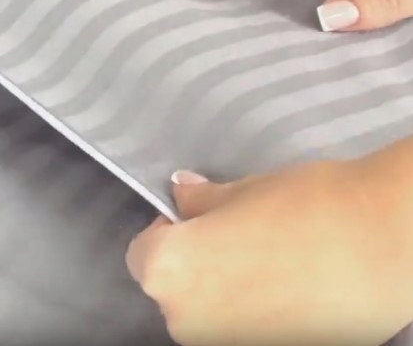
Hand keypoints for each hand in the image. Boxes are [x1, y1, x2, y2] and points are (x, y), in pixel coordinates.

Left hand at [127, 151, 412, 344]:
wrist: (378, 247)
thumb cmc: (303, 208)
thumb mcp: (241, 190)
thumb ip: (200, 201)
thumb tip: (180, 193)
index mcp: (168, 272)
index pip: (142, 254)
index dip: (170, 232)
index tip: (199, 218)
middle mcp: (184, 322)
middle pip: (173, 290)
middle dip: (197, 265)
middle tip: (238, 237)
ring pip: (206, 317)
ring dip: (224, 294)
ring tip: (270, 264)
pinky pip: (239, 334)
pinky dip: (253, 317)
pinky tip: (288, 291)